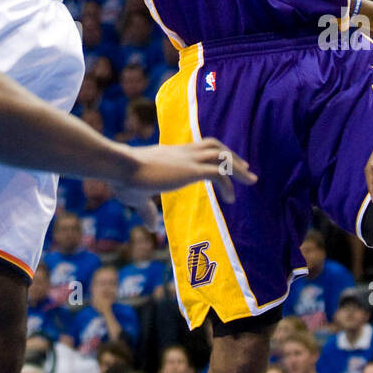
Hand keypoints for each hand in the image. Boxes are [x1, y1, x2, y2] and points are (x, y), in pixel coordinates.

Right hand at [114, 139, 255, 215]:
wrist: (121, 167)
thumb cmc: (124, 180)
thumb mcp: (136, 196)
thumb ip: (147, 211)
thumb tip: (152, 227)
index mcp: (170, 154)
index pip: (197, 147)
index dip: (212, 154)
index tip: (224, 163)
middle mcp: (182, 152)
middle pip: (214, 145)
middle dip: (231, 155)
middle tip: (246, 167)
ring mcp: (187, 159)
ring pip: (221, 155)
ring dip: (238, 166)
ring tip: (251, 179)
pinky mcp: (190, 170)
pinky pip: (219, 173)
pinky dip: (229, 183)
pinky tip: (231, 198)